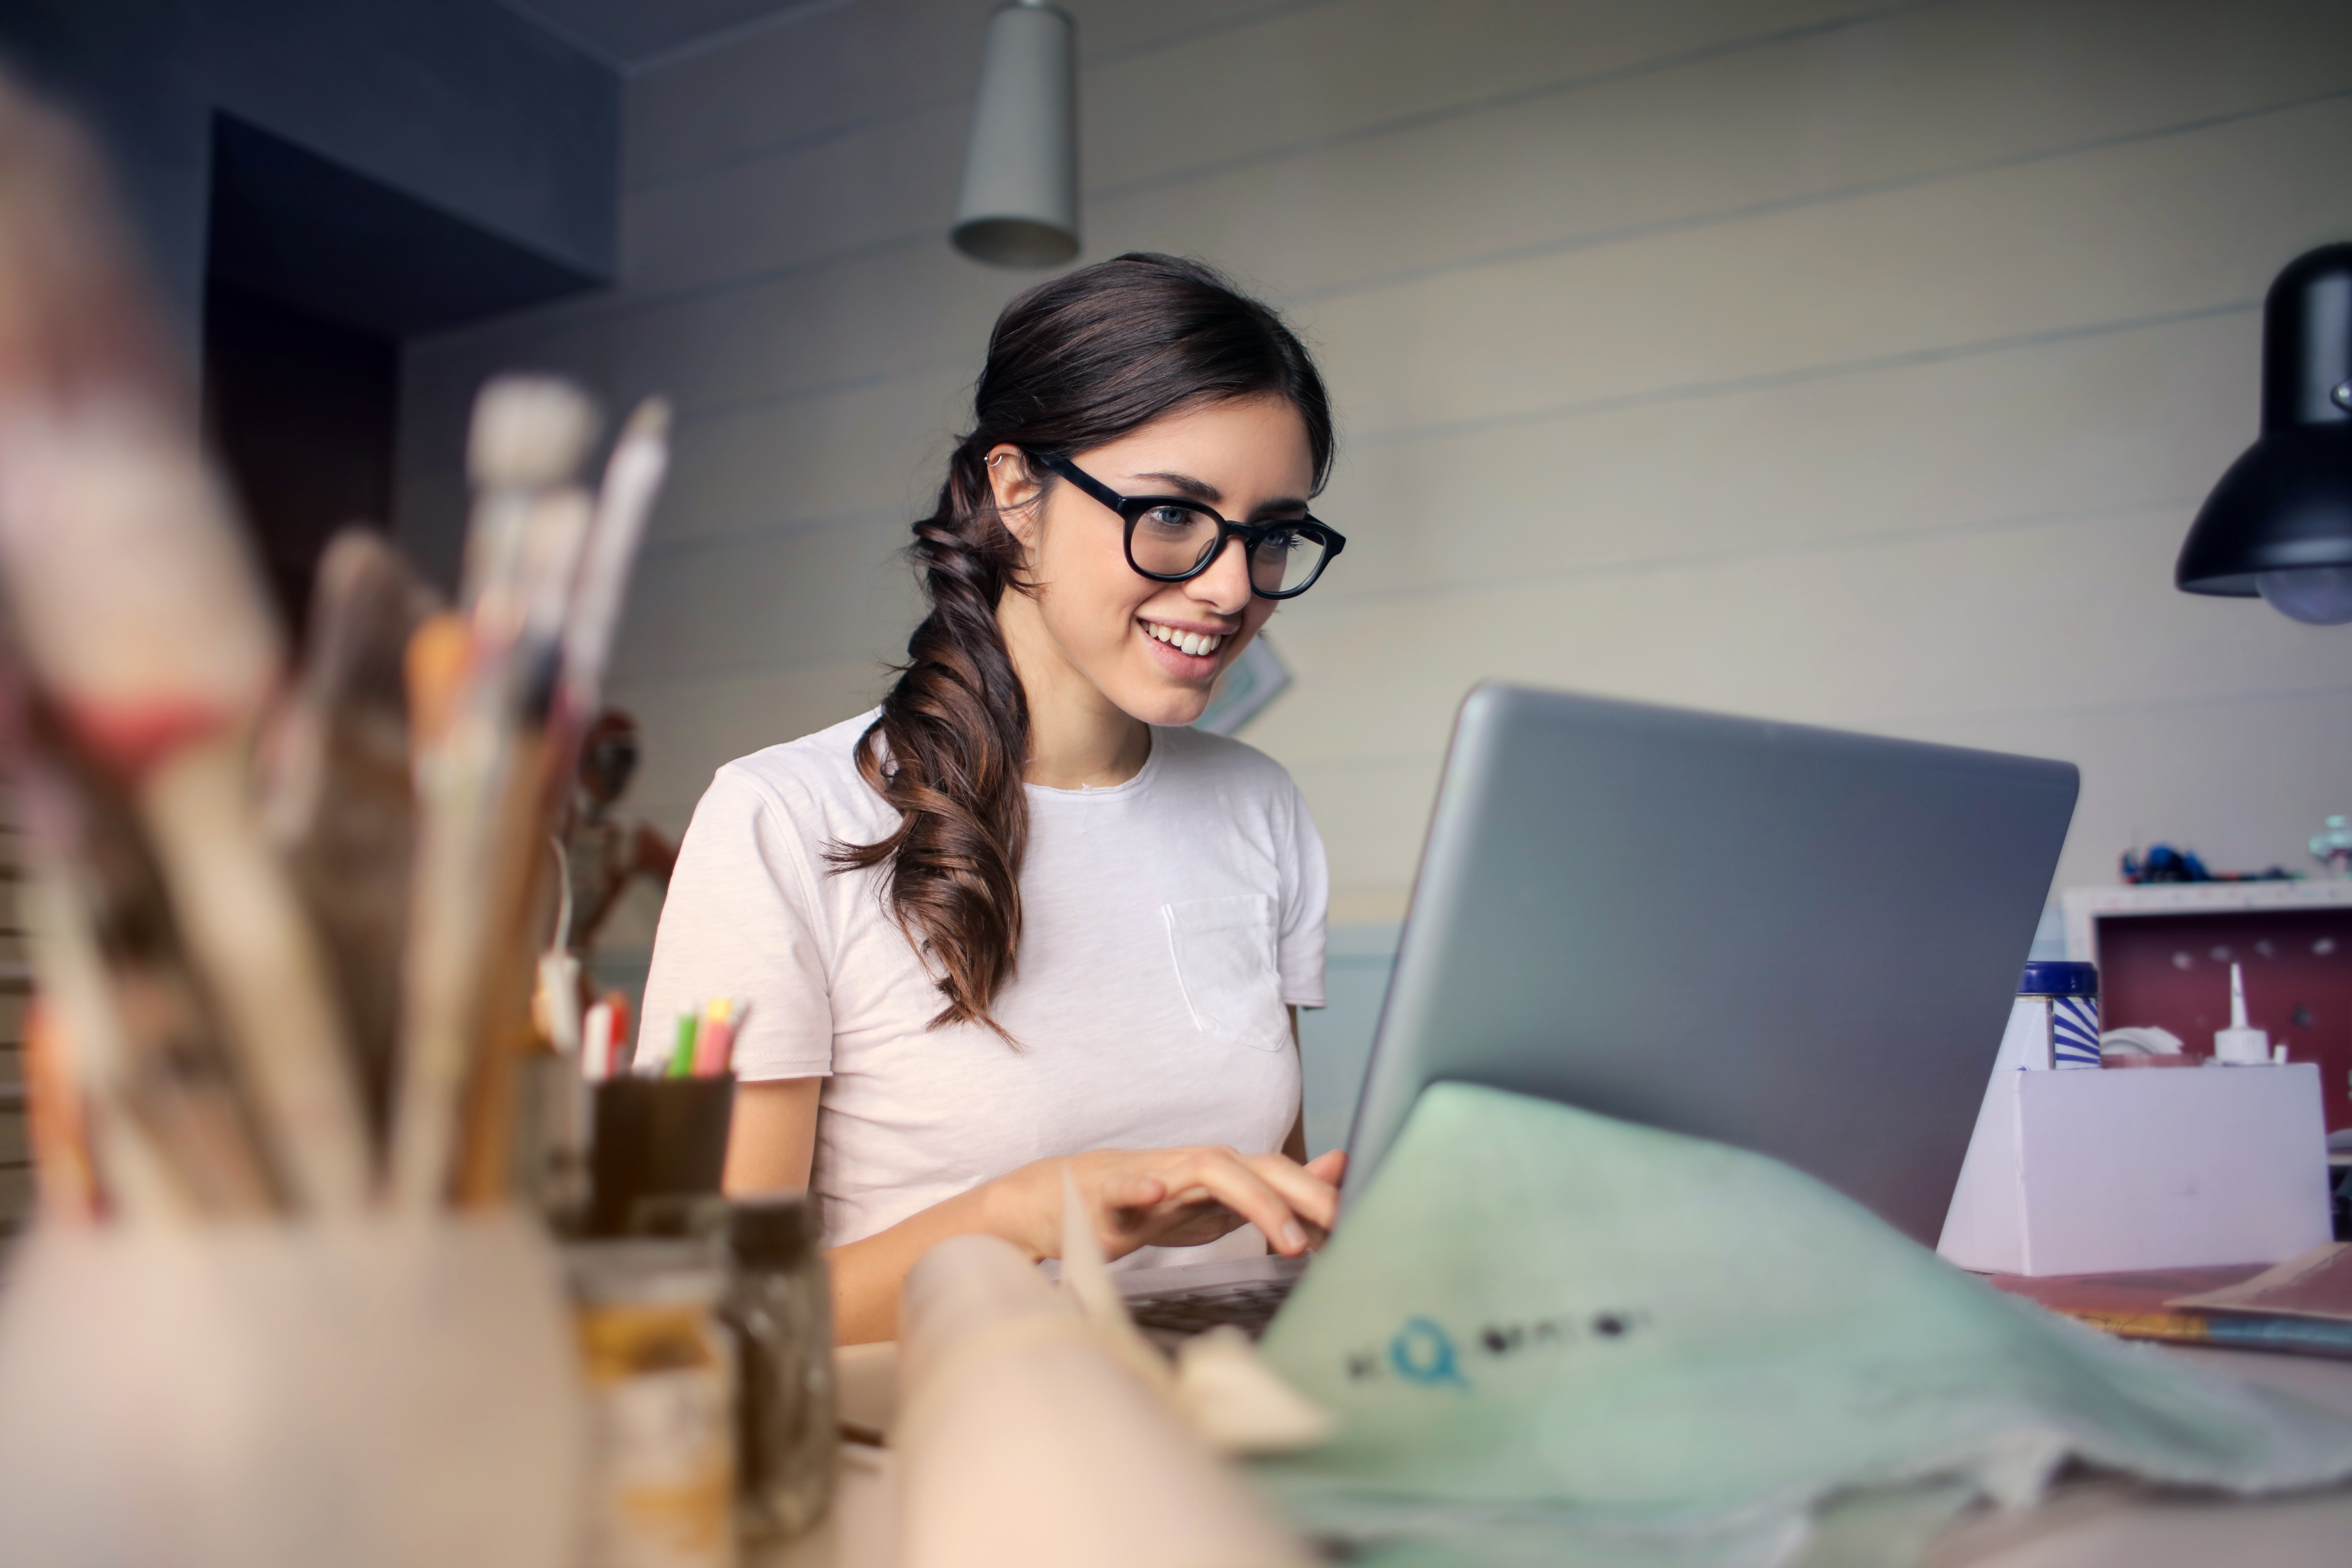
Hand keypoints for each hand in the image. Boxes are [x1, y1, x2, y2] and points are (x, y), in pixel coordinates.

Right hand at [988, 1146, 1346, 1263]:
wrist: (1071, 1201)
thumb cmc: (1153, 1204)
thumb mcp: (1221, 1203)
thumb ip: (1276, 1191)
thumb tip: (1339, 1170)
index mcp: (1226, 1174)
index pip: (1284, 1176)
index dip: (1322, 1197)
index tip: (1362, 1226)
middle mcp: (1198, 1166)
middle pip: (1260, 1168)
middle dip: (1305, 1195)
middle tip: (1343, 1226)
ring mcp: (1157, 1175)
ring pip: (1210, 1172)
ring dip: (1255, 1201)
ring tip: (1290, 1239)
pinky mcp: (1111, 1193)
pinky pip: (1125, 1187)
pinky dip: (1139, 1188)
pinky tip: (1153, 1195)